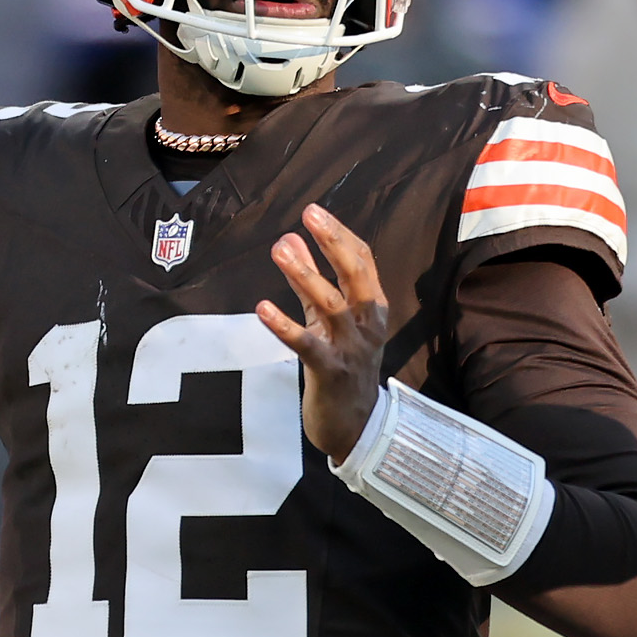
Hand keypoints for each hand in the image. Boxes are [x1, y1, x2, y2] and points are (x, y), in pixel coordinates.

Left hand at [260, 204, 390, 457]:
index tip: (314, 212)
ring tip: (280, 250)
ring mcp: (351, 348)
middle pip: (355, 275)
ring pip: (331, 305)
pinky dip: (284, 325)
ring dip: (305, 275)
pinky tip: (263, 308)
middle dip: (333, 242)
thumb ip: (310, 283)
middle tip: (309, 214)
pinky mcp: (330, 372)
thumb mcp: (330, 322)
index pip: (363, 262)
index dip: (340, 235)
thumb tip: (289, 240)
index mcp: (373, 309)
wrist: (355, 425)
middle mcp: (368, 325)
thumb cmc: (343, 367)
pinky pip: (306, 344)